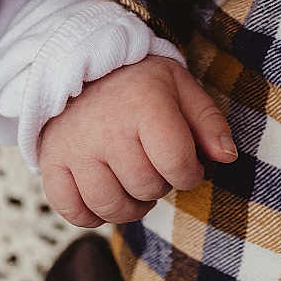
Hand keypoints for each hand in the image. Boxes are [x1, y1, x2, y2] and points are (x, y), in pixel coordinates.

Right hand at [37, 54, 236, 227]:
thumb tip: (228, 156)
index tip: (187, 165)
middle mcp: (107, 128)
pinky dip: (93, 215)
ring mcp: (76, 148)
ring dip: (131, 206)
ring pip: (111, 206)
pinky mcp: (52, 162)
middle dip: (161, 186)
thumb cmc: (140, 81)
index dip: (190, 174)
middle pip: (146, 187)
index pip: (177, 164)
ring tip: (136, 184)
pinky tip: (106, 195)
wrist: (83, 65)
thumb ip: (208, 121)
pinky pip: (73, 211)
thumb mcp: (181, 87)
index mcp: (145, 105)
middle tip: (158, 167)